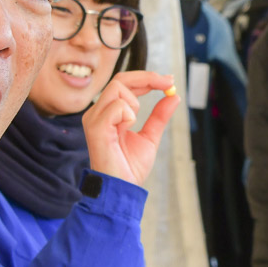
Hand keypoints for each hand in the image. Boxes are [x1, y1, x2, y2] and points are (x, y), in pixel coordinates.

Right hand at [84, 70, 179, 186]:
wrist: (122, 188)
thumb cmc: (130, 167)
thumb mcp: (150, 137)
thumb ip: (159, 116)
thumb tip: (173, 96)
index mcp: (107, 114)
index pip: (123, 84)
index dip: (146, 78)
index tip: (168, 80)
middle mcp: (97, 113)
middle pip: (120, 79)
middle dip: (147, 78)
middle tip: (168, 83)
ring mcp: (94, 119)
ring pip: (117, 88)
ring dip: (136, 103)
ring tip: (134, 125)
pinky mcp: (96, 128)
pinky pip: (117, 106)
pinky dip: (129, 115)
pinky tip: (127, 129)